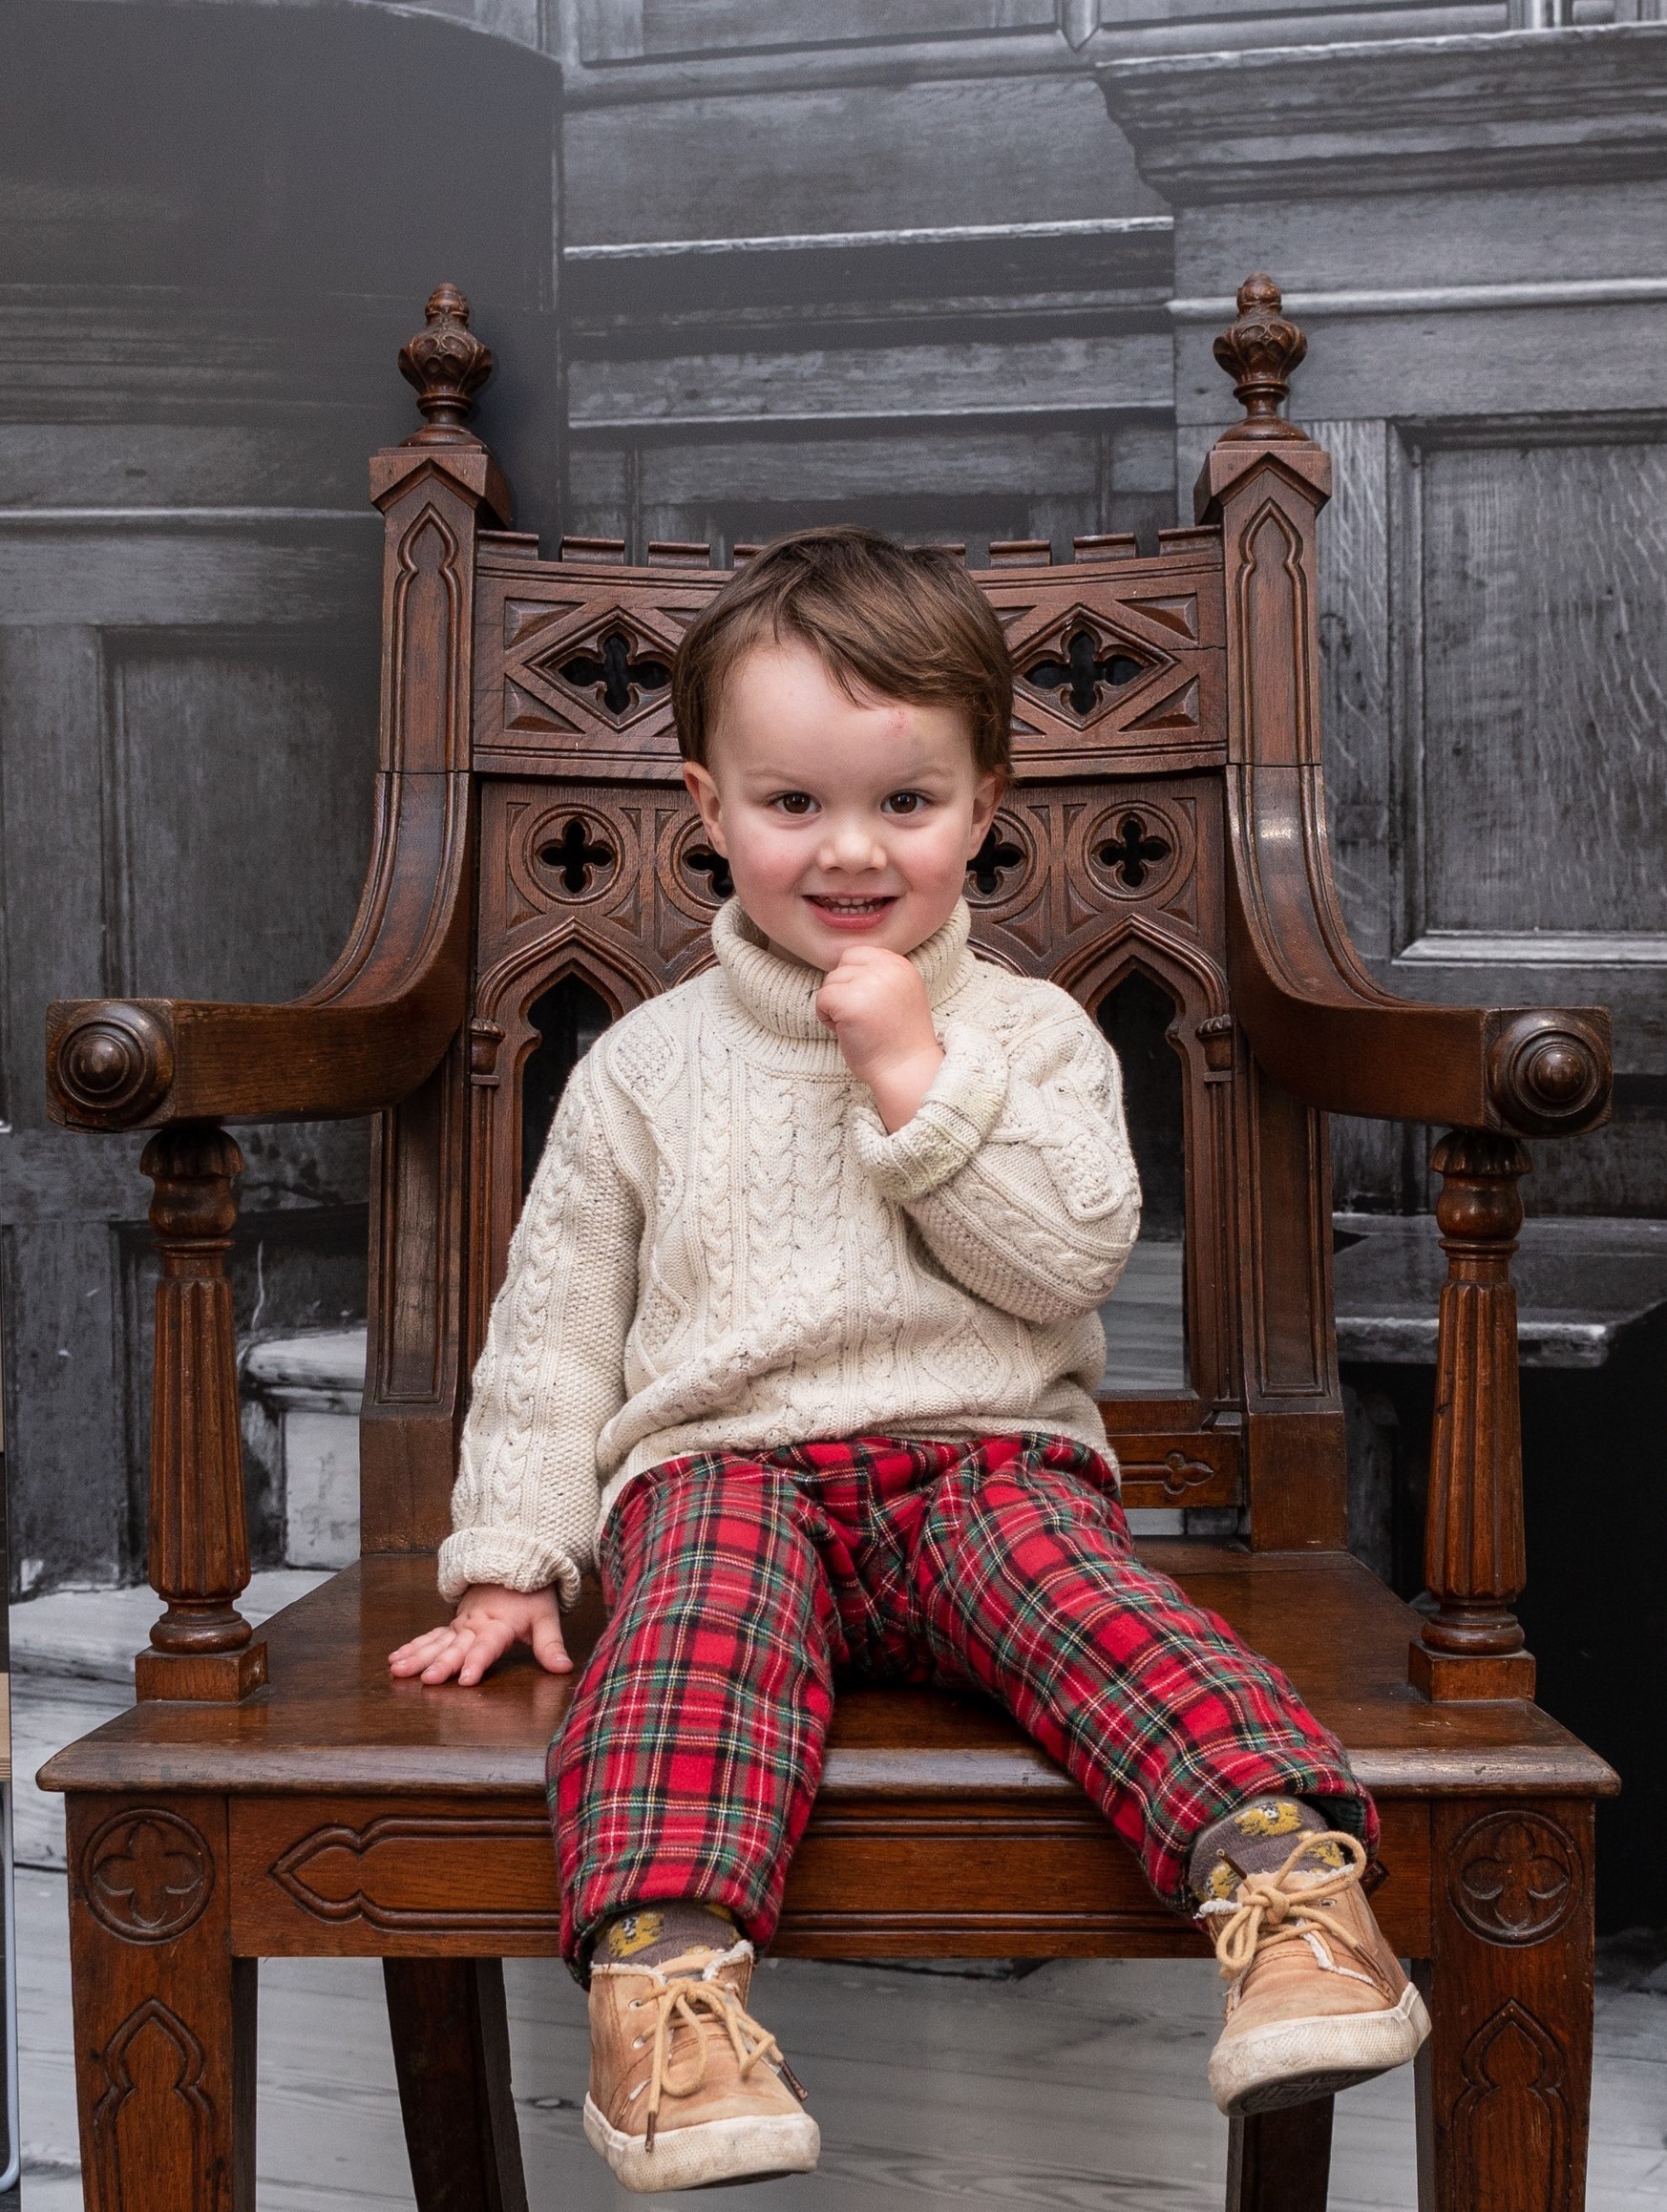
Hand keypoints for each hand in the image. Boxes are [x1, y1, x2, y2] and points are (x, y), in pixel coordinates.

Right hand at [388, 1582, 570, 1686]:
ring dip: (418, 1656)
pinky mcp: (453, 1625)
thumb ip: (551, 1645)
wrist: (513, 1562)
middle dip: (442, 1663)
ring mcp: (461, 1624)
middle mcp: (476, 1624)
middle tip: (427, 1680)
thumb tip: (564, 1669)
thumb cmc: (531, 1594)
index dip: (477, 1661)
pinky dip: (413, 1646)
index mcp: (499, 1624)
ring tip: (398, 1670)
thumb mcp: (546, 1617)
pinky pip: (431, 1636)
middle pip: (457, 1646)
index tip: (467, 1679)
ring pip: (437, 1641)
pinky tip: (396, 1659)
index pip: (487, 1645)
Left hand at [814, 943, 944, 1131]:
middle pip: (842, 966)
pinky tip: (846, 1032)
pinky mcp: (850, 1001)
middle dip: (843, 991)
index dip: (853, 980)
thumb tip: (843, 966)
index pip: (857, 954)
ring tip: (858, 1027)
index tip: (868, 1005)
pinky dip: (825, 1017)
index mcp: (900, 965)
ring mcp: (869, 983)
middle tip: (862, 1018)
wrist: (905, 1070)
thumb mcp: (897, 994)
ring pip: (830, 982)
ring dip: (835, 1006)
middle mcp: (888, 968)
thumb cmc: (897, 1040)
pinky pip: (821, 998)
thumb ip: (878, 975)